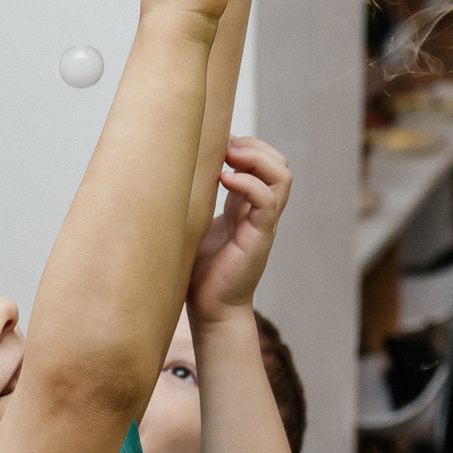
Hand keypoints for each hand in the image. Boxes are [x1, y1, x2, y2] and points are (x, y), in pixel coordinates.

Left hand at [188, 135, 291, 319]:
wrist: (209, 309)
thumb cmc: (198, 271)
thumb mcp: (194, 225)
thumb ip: (194, 201)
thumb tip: (170, 171)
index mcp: (245, 206)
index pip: (264, 163)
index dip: (246, 145)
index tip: (216, 144)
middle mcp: (259, 211)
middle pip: (279, 164)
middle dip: (255, 146)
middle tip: (224, 147)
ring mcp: (263, 223)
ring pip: (282, 177)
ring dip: (257, 158)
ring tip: (229, 157)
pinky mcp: (260, 237)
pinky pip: (268, 201)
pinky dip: (249, 184)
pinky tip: (225, 180)